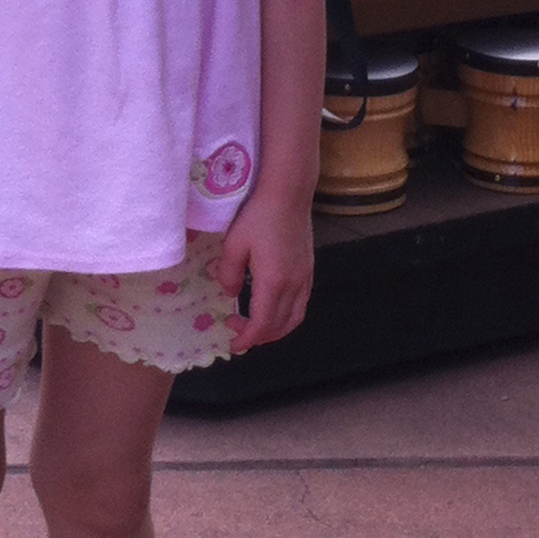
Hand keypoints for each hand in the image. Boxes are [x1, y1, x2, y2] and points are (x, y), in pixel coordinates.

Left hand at [215, 189, 314, 354]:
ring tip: (257, 325)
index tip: (233, 343)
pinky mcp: (309, 269)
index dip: (247, 339)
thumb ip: (228, 273)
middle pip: (280, 326)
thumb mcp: (234, 244)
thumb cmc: (258, 215)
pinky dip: (288, 316)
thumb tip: (228, 293)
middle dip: (259, 337)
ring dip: (276, 329)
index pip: (262, 324)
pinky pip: (301, 304)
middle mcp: (294, 285)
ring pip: (295, 318)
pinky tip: (274, 306)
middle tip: (238, 331)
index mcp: (273, 282)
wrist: (288, 193)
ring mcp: (305, 278)